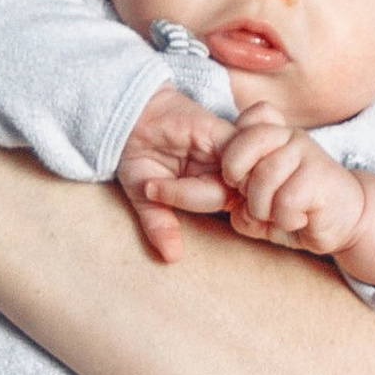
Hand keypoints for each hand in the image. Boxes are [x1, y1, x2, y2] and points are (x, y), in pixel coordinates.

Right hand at [112, 89, 232, 262]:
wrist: (132, 116)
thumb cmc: (139, 157)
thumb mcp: (144, 197)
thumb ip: (160, 224)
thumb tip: (171, 258)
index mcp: (214, 192)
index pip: (229, 210)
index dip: (205, 207)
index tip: (159, 196)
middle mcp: (227, 174)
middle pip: (236, 195)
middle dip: (195, 194)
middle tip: (155, 184)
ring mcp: (229, 152)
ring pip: (241, 173)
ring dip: (209, 173)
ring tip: (169, 169)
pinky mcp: (224, 130)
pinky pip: (242, 144)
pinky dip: (220, 149)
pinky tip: (189, 145)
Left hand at [214, 108, 371, 258]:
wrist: (347, 220)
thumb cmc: (297, 210)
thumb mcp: (258, 205)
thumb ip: (237, 201)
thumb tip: (233, 207)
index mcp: (274, 134)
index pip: (247, 119)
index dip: (232, 152)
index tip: (237, 178)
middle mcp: (290, 136)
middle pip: (244, 146)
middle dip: (239, 181)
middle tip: (252, 201)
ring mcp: (307, 152)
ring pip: (263, 177)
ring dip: (262, 208)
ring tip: (278, 215)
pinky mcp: (320, 176)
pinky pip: (286, 200)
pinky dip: (286, 219)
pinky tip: (299, 219)